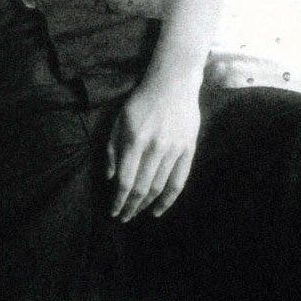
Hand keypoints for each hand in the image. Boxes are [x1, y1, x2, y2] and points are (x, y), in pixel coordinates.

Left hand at [106, 78, 200, 220]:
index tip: (113, 211)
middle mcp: (155, 148)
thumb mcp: (119, 120)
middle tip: (123, 217)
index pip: (126, 180)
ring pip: (159, 187)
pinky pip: (179, 181)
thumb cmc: (141, 101)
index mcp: (135, 140)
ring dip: (146, 205)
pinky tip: (159, 210)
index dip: (119, 200)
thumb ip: (113, 149)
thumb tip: (111, 177)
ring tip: (137, 213)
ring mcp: (174, 150)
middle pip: (142, 188)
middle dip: (131, 206)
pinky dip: (169, 199)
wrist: (173, 83)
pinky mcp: (188, 149)